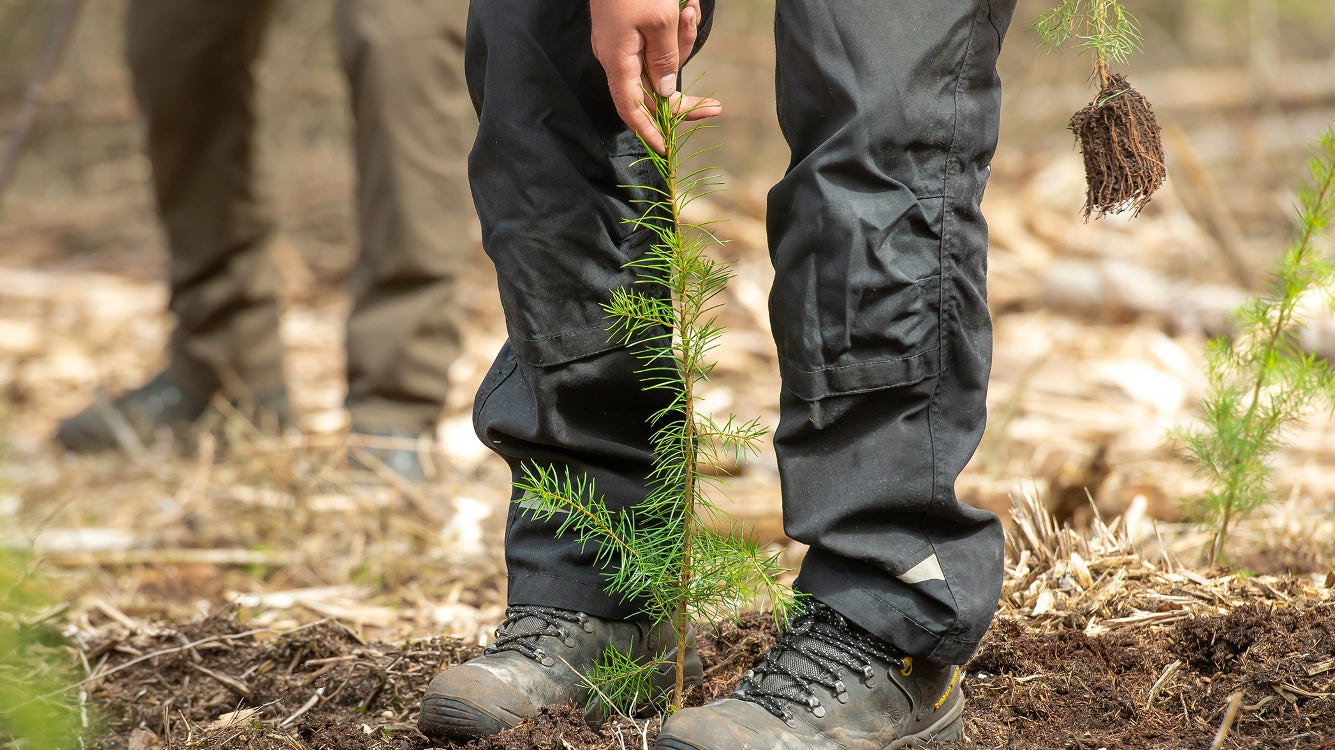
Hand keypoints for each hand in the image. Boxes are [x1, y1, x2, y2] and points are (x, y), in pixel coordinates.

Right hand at [590, 0, 721, 153]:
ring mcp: (623, 43)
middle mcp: (618, 57)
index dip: (648, 133)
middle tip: (717, 106)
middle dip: (685, 87)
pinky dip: (677, 28)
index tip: (667, 150)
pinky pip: (659, 40)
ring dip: (684, 40)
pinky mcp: (631, 28)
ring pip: (662, 60)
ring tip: (690, 8)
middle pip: (654, 88)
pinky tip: (687, 4)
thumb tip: (666, 92)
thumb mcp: (660, 20)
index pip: (631, 110)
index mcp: (618, 61)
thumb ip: (665, 58)